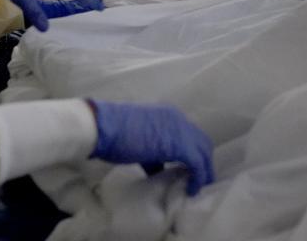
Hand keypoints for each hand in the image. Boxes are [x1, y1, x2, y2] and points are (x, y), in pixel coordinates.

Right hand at [88, 100, 214, 195]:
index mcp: (168, 115)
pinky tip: (191, 189)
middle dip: (203, 162)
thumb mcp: (139, 143)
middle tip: (197, 181)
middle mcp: (178, 119)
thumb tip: (158, 170)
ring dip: (203, 170)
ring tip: (196, 187)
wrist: (102, 127)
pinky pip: (197, 162)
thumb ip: (153, 154)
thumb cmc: (113, 133)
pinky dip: (198, 177)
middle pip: (202, 142)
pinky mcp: (178, 144)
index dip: (193, 154)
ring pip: (204, 151)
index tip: (190, 171)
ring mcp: (180, 130)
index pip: (191, 135)